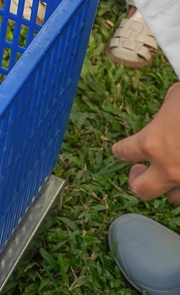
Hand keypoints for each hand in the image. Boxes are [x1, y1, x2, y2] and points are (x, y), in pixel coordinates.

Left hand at [112, 82, 179, 202]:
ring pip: (174, 197)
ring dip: (170, 185)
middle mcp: (169, 167)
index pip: (123, 153)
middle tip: (139, 170)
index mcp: (152, 142)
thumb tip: (166, 111)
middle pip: (141, 190)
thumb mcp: (176, 97)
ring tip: (172, 173)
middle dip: (137, 181)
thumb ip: (166, 112)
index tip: (123, 150)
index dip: (121, 150)